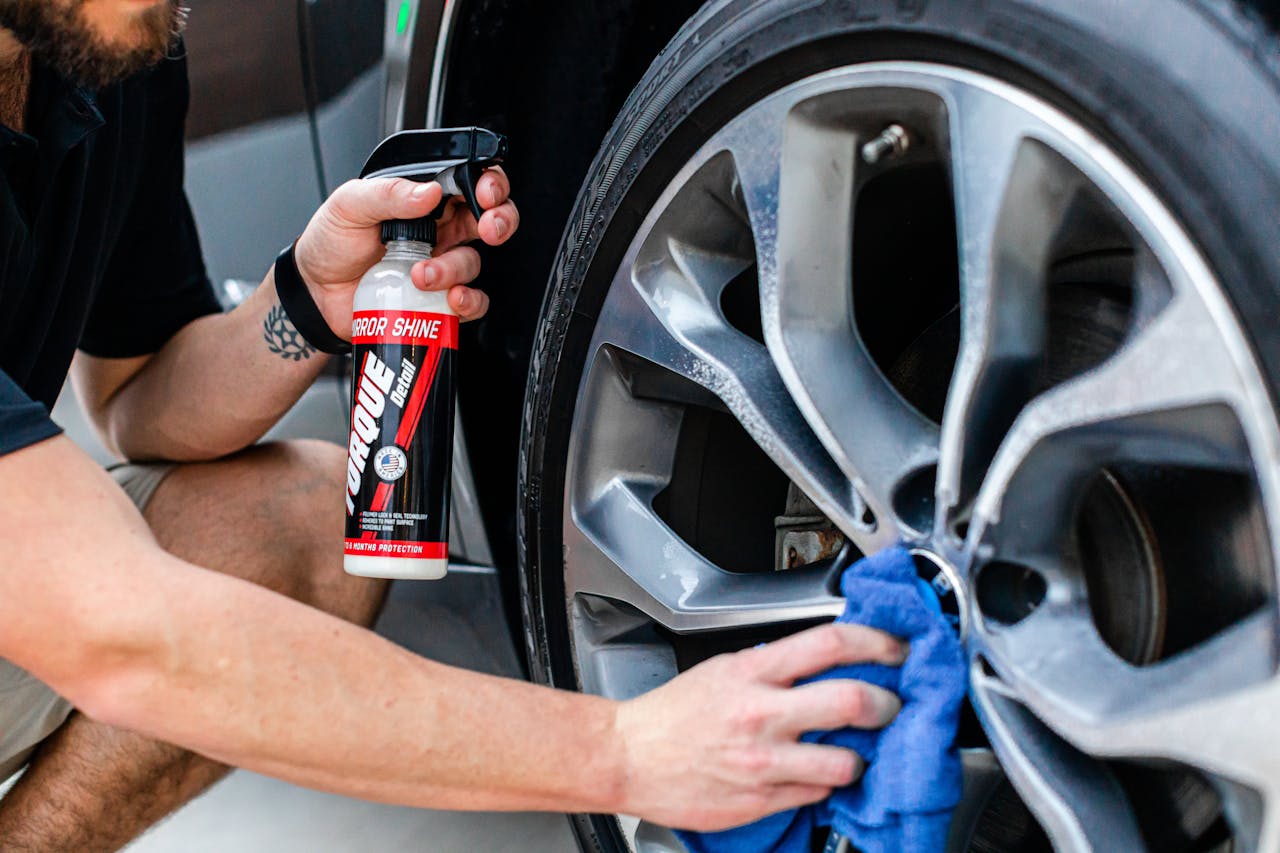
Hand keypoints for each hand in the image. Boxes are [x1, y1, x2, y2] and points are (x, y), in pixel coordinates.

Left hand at [291, 168, 518, 336]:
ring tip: (422, 275)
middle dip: (499, 221)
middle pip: (490, 218)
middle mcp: (439, 229)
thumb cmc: (330, 243)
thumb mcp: (349, 205)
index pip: (468, 181)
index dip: (488, 183)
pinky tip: (449, 299)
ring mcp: (440, 264)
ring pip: (474, 262)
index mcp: (422, 199)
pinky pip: (471, 302)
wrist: (315, 294)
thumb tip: (428, 192)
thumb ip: (387, 193)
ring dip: (455, 269)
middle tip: (487, 228)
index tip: (484, 193)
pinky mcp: (437, 299)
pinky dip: (469, 302)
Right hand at [612, 623, 905, 831]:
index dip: (876, 642)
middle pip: (852, 701)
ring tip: (854, 751)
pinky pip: (817, 792)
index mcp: (752, 672)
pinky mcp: (761, 800)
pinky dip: (826, 782)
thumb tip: (824, 659)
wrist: (629, 757)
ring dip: (861, 757)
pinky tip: (817, 772)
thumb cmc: (672, 714)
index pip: (831, 644)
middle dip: (887, 704)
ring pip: (845, 761)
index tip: (895, 649)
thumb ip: (773, 666)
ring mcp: (764, 762)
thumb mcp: (723, 669)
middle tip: (891, 706)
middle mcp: (762, 714)